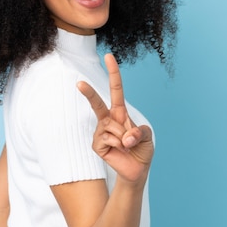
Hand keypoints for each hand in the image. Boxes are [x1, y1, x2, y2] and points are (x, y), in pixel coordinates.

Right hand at [77, 54, 153, 183]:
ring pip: (111, 127)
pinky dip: (118, 145)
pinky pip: (108, 138)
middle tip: (79, 83)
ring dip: (125, 137)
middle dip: (88, 93)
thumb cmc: (141, 150)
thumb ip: (139, 132)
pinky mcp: (97, 144)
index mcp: (120, 112)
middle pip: (97, 103)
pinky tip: (119, 151)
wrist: (136, 170)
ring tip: (127, 146)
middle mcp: (108, 119)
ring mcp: (101, 132)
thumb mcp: (147, 137)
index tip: (108, 56)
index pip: (116, 89)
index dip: (113, 73)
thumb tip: (126, 137)